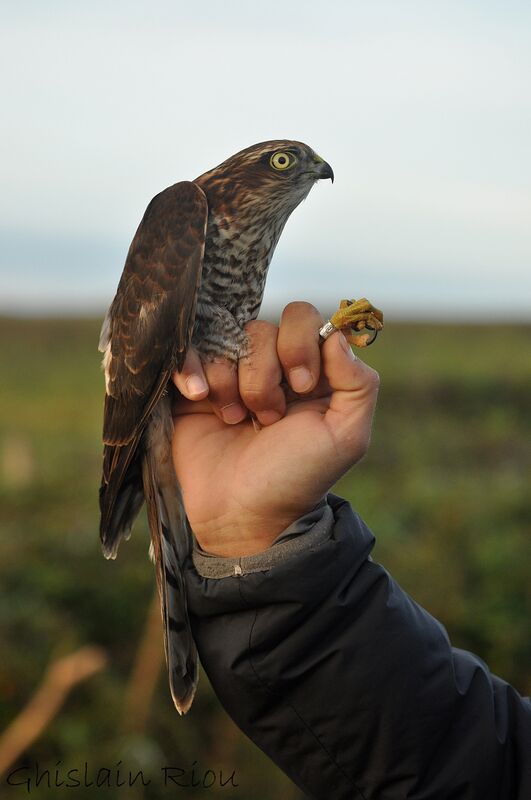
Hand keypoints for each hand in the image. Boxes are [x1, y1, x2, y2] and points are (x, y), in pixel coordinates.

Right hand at [172, 302, 378, 556]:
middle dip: (263, 373)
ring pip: (225, 341)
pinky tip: (201, 400)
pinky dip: (193, 371)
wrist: (241, 515)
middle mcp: (271, 368)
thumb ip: (359, 383)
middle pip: (261, 329)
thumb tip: (336, 335)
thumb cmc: (297, 478)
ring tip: (237, 421)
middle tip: (268, 416)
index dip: (299, 345)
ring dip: (232, 382)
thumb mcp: (346, 436)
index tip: (301, 388)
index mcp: (311, 371)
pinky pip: (186, 351)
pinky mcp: (194, 388)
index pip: (302, 319)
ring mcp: (230, 375)